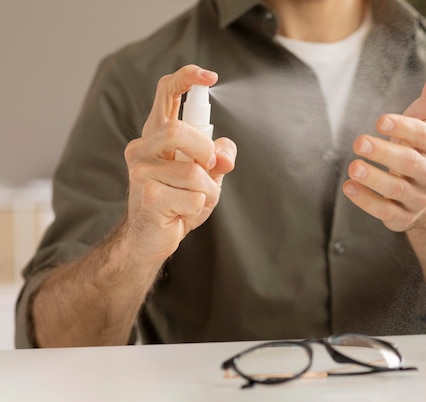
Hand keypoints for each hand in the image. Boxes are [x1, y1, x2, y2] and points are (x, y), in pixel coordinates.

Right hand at [124, 64, 236, 263]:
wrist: (151, 239)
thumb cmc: (179, 201)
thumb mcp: (207, 175)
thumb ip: (219, 157)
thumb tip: (224, 154)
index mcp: (157, 134)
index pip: (165, 93)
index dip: (186, 79)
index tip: (210, 76)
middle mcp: (143, 147)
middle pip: (177, 131)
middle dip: (205, 152)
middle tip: (208, 168)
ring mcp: (140, 172)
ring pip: (193, 171)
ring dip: (208, 190)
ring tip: (196, 200)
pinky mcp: (146, 197)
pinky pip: (192, 197)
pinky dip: (200, 207)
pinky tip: (182, 213)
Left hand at [343, 66, 425, 231]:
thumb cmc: (422, 148)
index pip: (423, 137)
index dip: (403, 129)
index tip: (381, 121)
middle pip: (410, 164)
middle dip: (385, 153)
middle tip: (359, 142)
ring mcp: (418, 198)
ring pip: (397, 189)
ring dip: (374, 179)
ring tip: (353, 167)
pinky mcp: (402, 217)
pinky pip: (385, 211)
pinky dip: (366, 201)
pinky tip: (348, 187)